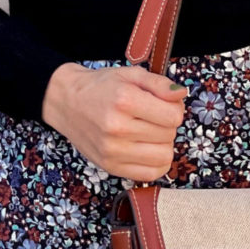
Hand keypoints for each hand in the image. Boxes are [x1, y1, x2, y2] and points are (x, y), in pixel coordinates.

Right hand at [41, 62, 187, 180]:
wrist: (67, 102)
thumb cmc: (100, 86)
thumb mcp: (129, 74)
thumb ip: (158, 83)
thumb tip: (182, 93)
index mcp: (125, 100)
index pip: (173, 115)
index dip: (174, 108)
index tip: (163, 103)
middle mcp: (118, 128)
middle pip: (169, 135)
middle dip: (166, 124)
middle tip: (151, 115)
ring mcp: (113, 151)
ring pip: (164, 156)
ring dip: (163, 144)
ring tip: (149, 132)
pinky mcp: (110, 167)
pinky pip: (150, 174)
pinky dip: (155, 162)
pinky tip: (146, 148)